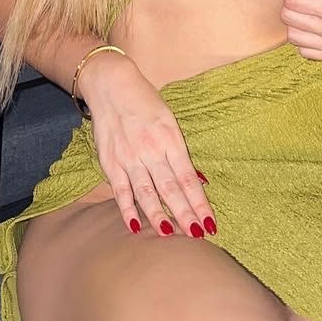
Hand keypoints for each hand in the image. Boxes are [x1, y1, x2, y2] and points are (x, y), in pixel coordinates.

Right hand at [77, 50, 216, 239]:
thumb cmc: (146, 103)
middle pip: (171, 188)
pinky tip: (136, 227)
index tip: (211, 222)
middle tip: (198, 235)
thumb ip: (180, 153)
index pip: (188, 178)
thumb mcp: (169, 121)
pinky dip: (127, 210)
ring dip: (159, 216)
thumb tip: (200, 181)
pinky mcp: (110, 163)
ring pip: (146, 193)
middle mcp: (150, 150)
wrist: (111, 85)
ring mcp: (129, 158)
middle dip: (185, 214)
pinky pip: (120, 191)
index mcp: (170, 139)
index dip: (200, 202)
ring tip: (172, 235)